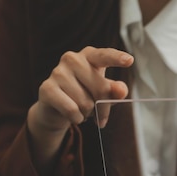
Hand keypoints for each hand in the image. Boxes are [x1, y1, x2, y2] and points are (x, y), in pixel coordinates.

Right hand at [27, 47, 133, 175]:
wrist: (56, 109)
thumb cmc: (84, 96)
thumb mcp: (103, 94)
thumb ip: (114, 91)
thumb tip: (121, 90)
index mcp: (89, 56)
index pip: (104, 55)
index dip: (116, 58)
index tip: (129, 61)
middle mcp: (71, 59)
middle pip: (101, 89)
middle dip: (104, 108)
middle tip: (100, 116)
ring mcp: (57, 72)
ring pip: (86, 103)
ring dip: (88, 114)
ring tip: (82, 111)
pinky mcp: (47, 88)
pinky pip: (72, 110)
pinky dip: (77, 119)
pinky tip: (74, 116)